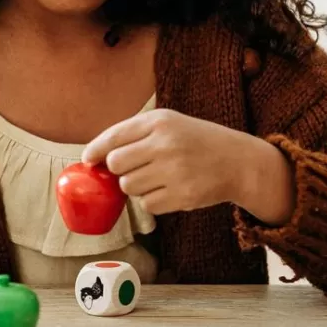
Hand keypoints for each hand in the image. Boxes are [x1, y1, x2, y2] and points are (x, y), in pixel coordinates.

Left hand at [81, 109, 294, 223]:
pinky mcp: (182, 195)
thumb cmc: (197, 141)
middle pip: (116, 165)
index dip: (95, 150)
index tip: (89, 160)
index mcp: (160, 121)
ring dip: (137, 186)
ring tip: (159, 178)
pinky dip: (153, 201)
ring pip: (129, 187)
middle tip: (137, 168)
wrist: (238, 161)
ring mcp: (174, 171)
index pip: (113, 137)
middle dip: (120, 170)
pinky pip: (148, 204)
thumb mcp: (170, 123)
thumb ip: (134, 134)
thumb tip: (93, 157)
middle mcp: (166, 144)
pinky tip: (170, 189)